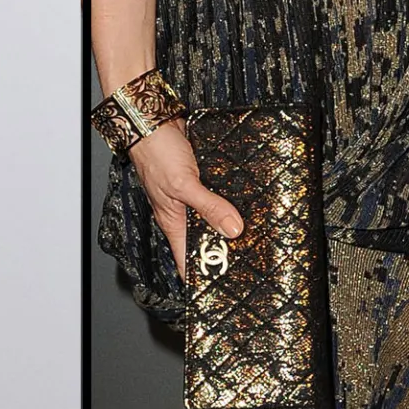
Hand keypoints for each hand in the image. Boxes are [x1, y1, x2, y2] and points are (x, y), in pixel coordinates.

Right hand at [126, 118, 243, 281]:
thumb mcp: (184, 184)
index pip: (187, 260)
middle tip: (251, 259)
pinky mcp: (200, 178)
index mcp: (174, 222)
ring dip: (230, 222)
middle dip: (224, 248)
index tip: (224, 288)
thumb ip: (209, 207)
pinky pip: (218, 195)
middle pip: (205, 239)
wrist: (153, 120)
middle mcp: (182, 212)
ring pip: (214, 217)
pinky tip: (246, 200)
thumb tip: (233, 229)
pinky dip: (230, 199)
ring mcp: (191, 195)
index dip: (203, 275)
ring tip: (255, 233)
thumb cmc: (156, 152)